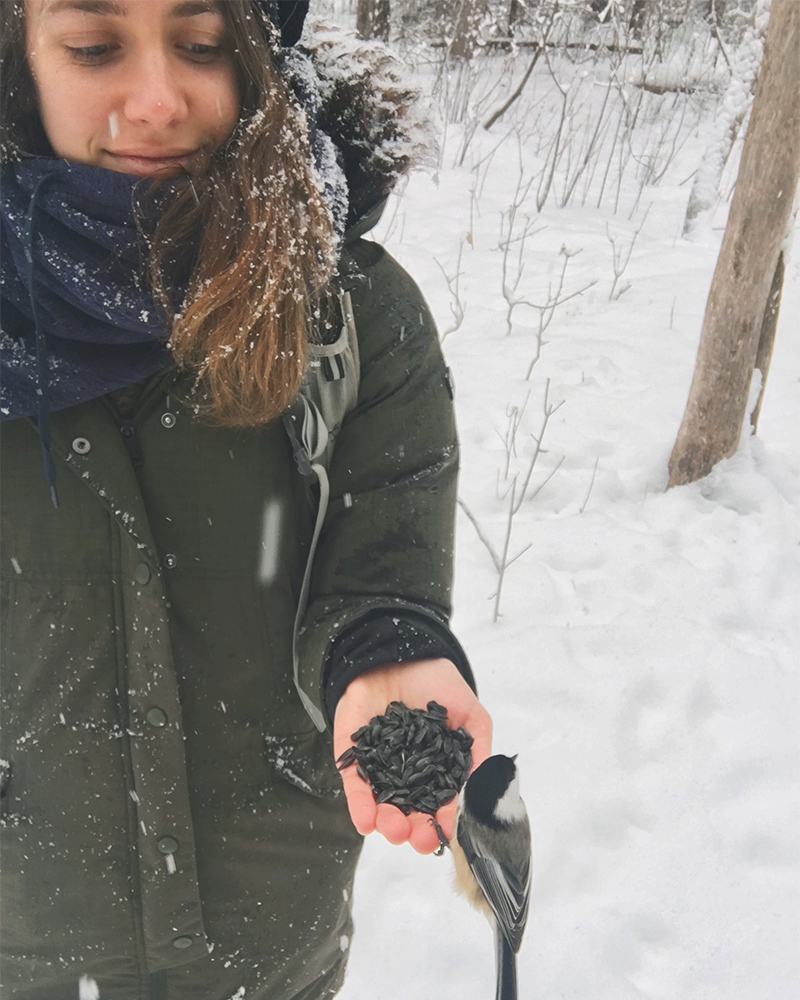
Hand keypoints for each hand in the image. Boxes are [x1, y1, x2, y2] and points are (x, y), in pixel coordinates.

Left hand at [333, 658, 492, 854]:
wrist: (401, 651)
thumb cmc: (437, 683)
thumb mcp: (471, 718)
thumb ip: (479, 754)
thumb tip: (484, 793)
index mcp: (435, 771)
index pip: (440, 805)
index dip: (445, 822)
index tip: (449, 832)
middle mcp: (406, 774)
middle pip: (410, 813)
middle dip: (415, 831)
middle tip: (420, 839)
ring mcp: (378, 765)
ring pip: (381, 804)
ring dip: (388, 823)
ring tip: (395, 828)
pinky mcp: (352, 753)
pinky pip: (354, 782)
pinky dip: (359, 803)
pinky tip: (366, 821)